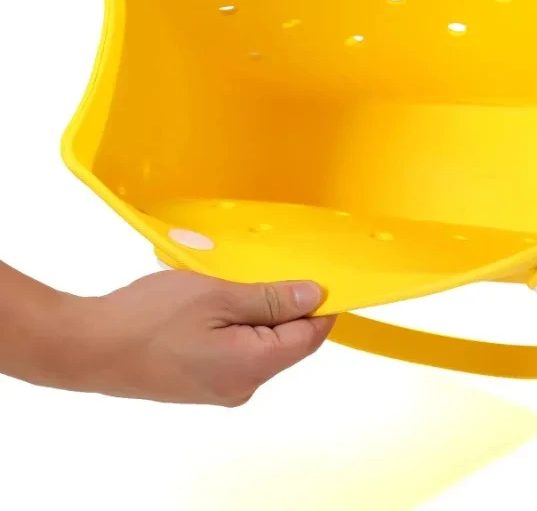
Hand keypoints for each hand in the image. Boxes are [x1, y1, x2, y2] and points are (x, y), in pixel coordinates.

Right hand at [72, 271, 334, 405]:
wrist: (89, 347)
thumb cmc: (149, 320)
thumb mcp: (219, 296)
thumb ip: (272, 299)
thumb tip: (314, 295)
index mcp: (254, 366)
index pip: (310, 337)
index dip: (323, 306)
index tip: (327, 279)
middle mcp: (243, 385)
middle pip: (288, 342)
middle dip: (287, 306)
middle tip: (270, 269)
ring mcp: (220, 387)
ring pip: (261, 344)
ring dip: (258, 313)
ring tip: (234, 283)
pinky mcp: (202, 382)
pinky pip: (236, 350)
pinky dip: (237, 325)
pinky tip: (216, 302)